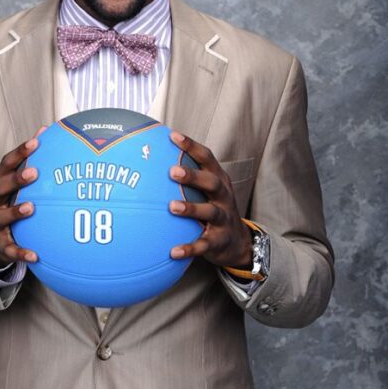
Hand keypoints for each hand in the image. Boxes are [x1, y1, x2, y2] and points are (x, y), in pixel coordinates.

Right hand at [0, 128, 45, 264]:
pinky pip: (10, 249)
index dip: (20, 152)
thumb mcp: (18, 184)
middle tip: (34, 173)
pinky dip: (21, 252)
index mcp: (0, 183)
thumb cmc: (13, 203)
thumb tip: (49, 130)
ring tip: (31, 207)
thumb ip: (31, 161)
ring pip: (1, 216)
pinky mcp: (0, 244)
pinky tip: (35, 255)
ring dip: (15, 211)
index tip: (36, 142)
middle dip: (15, 178)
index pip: (7, 163)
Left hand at [168, 131, 252, 268]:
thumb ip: (187, 177)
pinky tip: (173, 251)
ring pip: (210, 212)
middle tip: (172, 171)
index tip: (173, 136)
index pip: (207, 158)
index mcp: (218, 180)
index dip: (191, 147)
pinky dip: (189, 248)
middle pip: (212, 183)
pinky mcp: (219, 241)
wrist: (238, 242)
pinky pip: (204, 245)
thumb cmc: (213, 208)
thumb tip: (151, 160)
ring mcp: (223, 219)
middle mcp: (224, 197)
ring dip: (191, 209)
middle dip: (193, 176)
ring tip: (172, 207)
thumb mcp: (206, 191)